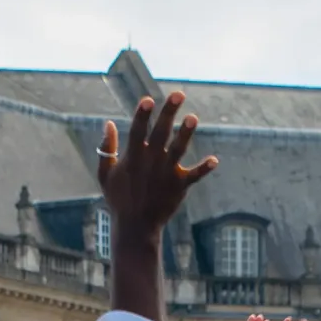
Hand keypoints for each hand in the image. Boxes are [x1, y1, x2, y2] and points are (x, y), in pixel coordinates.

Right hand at [95, 90, 212, 235]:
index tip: (148, 99)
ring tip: (193, 118)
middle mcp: (151, 161)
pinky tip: (215, 160)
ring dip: (186, 134)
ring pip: (178, 149)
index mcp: (133, 156)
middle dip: (169, 112)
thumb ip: (107, 148)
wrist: (135, 226)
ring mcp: (166, 173)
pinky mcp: (179, 185)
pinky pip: (194, 176)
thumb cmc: (118, 198)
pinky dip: (204, 168)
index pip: (137, 131)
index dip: (142, 114)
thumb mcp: (106, 174)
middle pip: (161, 132)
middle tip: (179, 94)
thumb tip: (108, 123)